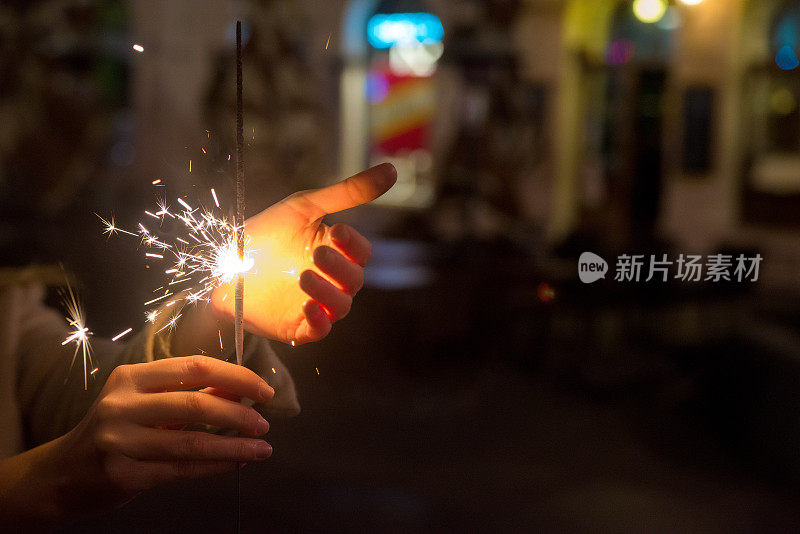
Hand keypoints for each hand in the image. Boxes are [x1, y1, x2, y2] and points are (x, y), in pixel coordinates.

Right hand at [37, 357, 274, 514]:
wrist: (62, 474)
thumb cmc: (115, 430)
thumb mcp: (146, 402)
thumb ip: (192, 393)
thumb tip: (242, 387)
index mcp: (131, 377)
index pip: (194, 367)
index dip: (235, 376)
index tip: (264, 390)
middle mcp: (122, 405)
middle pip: (195, 403)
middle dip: (239, 413)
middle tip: (265, 423)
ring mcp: (119, 441)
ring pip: (191, 441)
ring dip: (234, 445)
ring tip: (262, 448)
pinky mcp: (123, 475)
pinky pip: (181, 469)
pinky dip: (215, 466)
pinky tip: (237, 463)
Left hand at [210, 163, 395, 344]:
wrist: (222, 264)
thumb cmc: (268, 233)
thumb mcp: (304, 206)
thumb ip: (346, 192)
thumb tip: (392, 169)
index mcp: (337, 253)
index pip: (362, 253)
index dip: (353, 244)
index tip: (336, 232)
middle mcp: (332, 281)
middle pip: (355, 280)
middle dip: (339, 267)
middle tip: (317, 253)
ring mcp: (317, 305)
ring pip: (341, 306)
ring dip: (327, 291)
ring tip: (303, 277)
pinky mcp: (297, 327)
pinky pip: (319, 331)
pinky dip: (319, 322)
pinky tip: (308, 307)